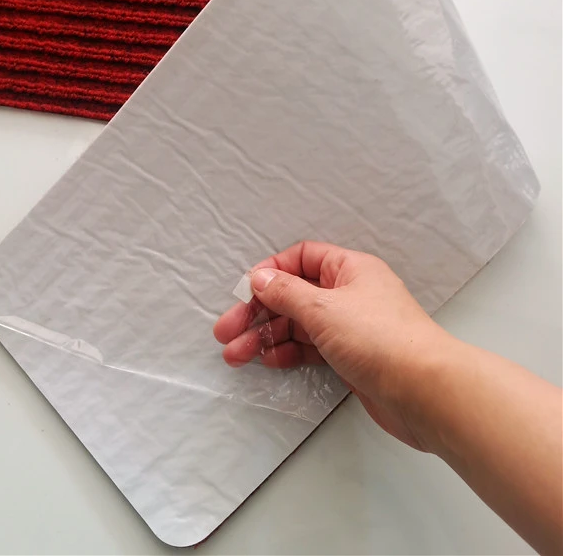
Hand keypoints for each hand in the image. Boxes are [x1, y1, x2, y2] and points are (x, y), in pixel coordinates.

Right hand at [213, 241, 453, 448]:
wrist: (427, 393)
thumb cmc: (379, 339)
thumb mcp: (323, 308)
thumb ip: (286, 292)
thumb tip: (259, 277)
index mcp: (348, 269)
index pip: (300, 258)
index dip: (270, 271)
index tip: (243, 291)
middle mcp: (348, 293)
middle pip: (293, 294)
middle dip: (258, 312)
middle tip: (226, 332)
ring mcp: (349, 327)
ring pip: (298, 324)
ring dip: (266, 336)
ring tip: (236, 355)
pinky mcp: (350, 357)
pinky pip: (310, 347)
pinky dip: (287, 352)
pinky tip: (268, 361)